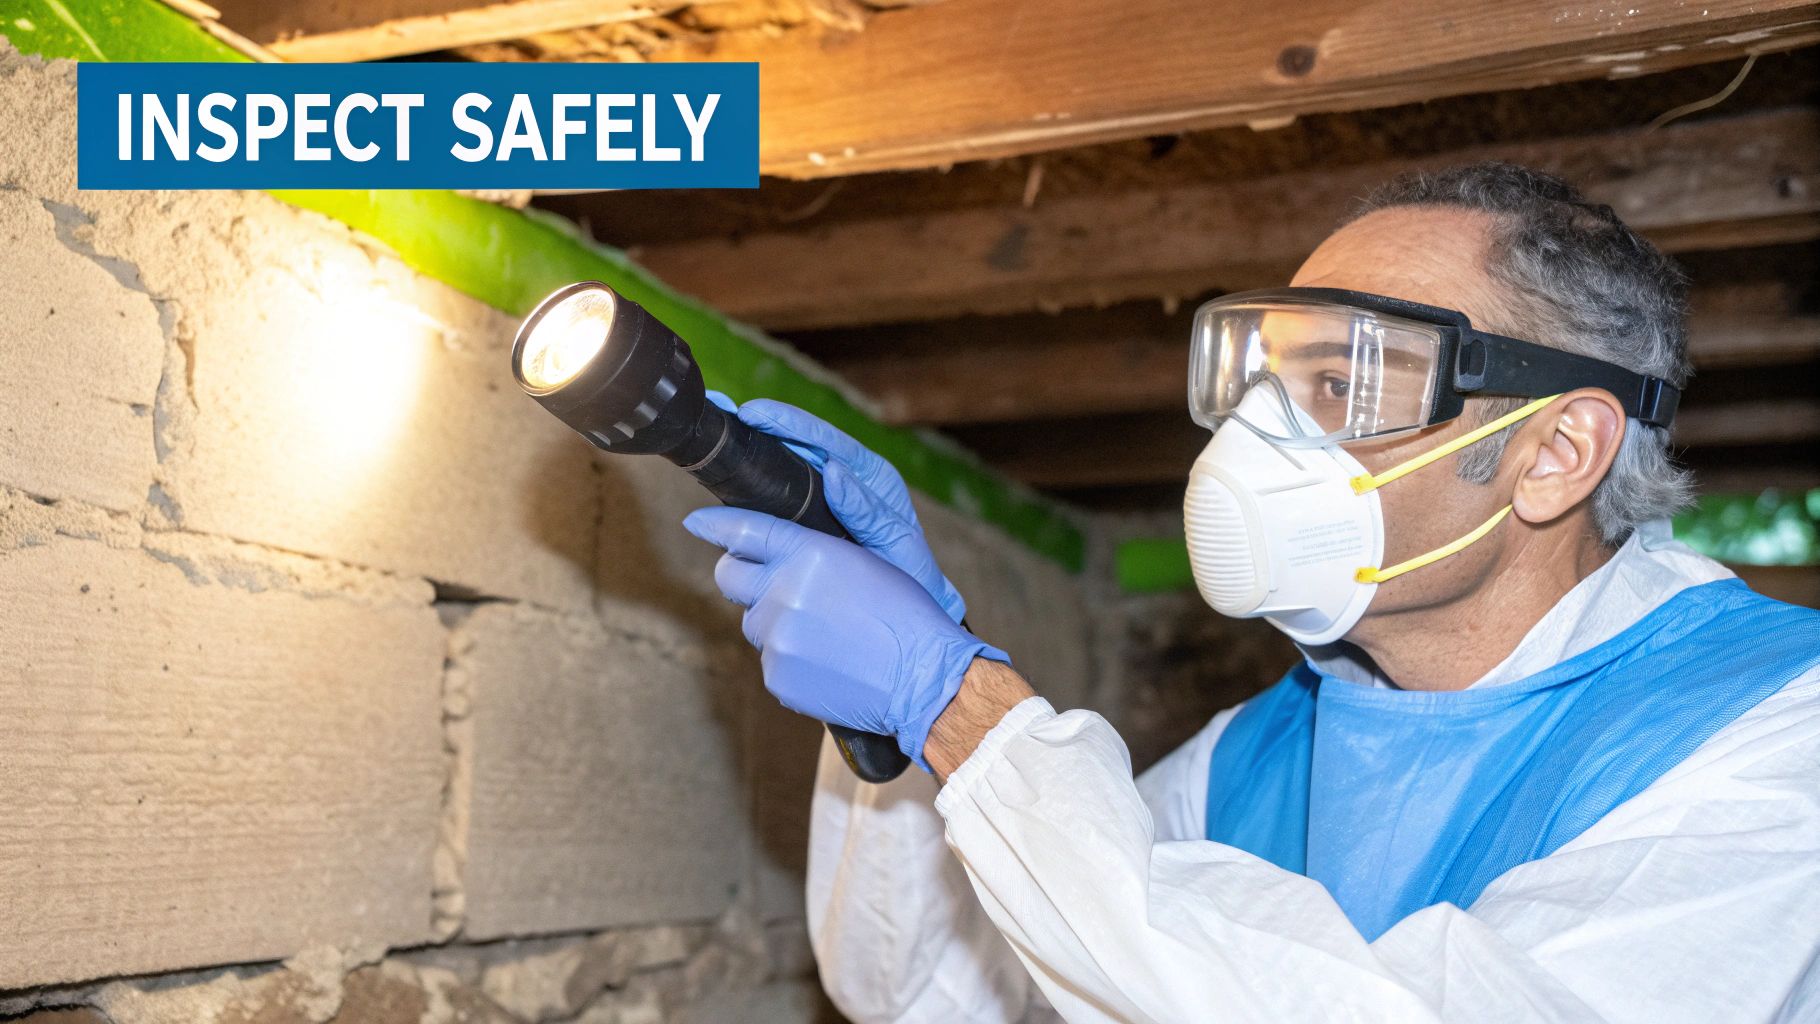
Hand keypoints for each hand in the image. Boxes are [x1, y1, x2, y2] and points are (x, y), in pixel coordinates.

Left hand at [683, 505, 1006, 771]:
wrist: (922, 678)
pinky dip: (789, 659)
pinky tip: (826, 660)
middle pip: (730, 577)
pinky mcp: (777, 675)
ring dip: (775, 621)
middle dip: (739, 574)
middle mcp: (784, 591)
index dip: (716, 525)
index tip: (695, 523)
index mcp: (809, 553)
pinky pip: (768, 660)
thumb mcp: (867, 559)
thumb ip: (811, 548)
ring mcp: (777, 637)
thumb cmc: (905, 615)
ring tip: (822, 632)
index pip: (745, 530)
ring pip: (752, 621)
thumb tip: (775, 544)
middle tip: (763, 582)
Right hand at [707, 393, 965, 622]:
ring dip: (749, 456)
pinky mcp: (807, 525)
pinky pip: (775, 504)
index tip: (751, 414)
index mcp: (869, 475)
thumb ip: (866, 509)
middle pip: (795, 445)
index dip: (786, 423)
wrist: (908, 615)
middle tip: (722, 411)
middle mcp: (843, 482)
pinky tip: (722, 486)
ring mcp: (822, 503)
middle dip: (758, 427)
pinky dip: (749, 494)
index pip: (822, 438)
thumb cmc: (910, 575)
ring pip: (781, 472)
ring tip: (715, 437)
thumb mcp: (894, 540)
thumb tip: (832, 471)